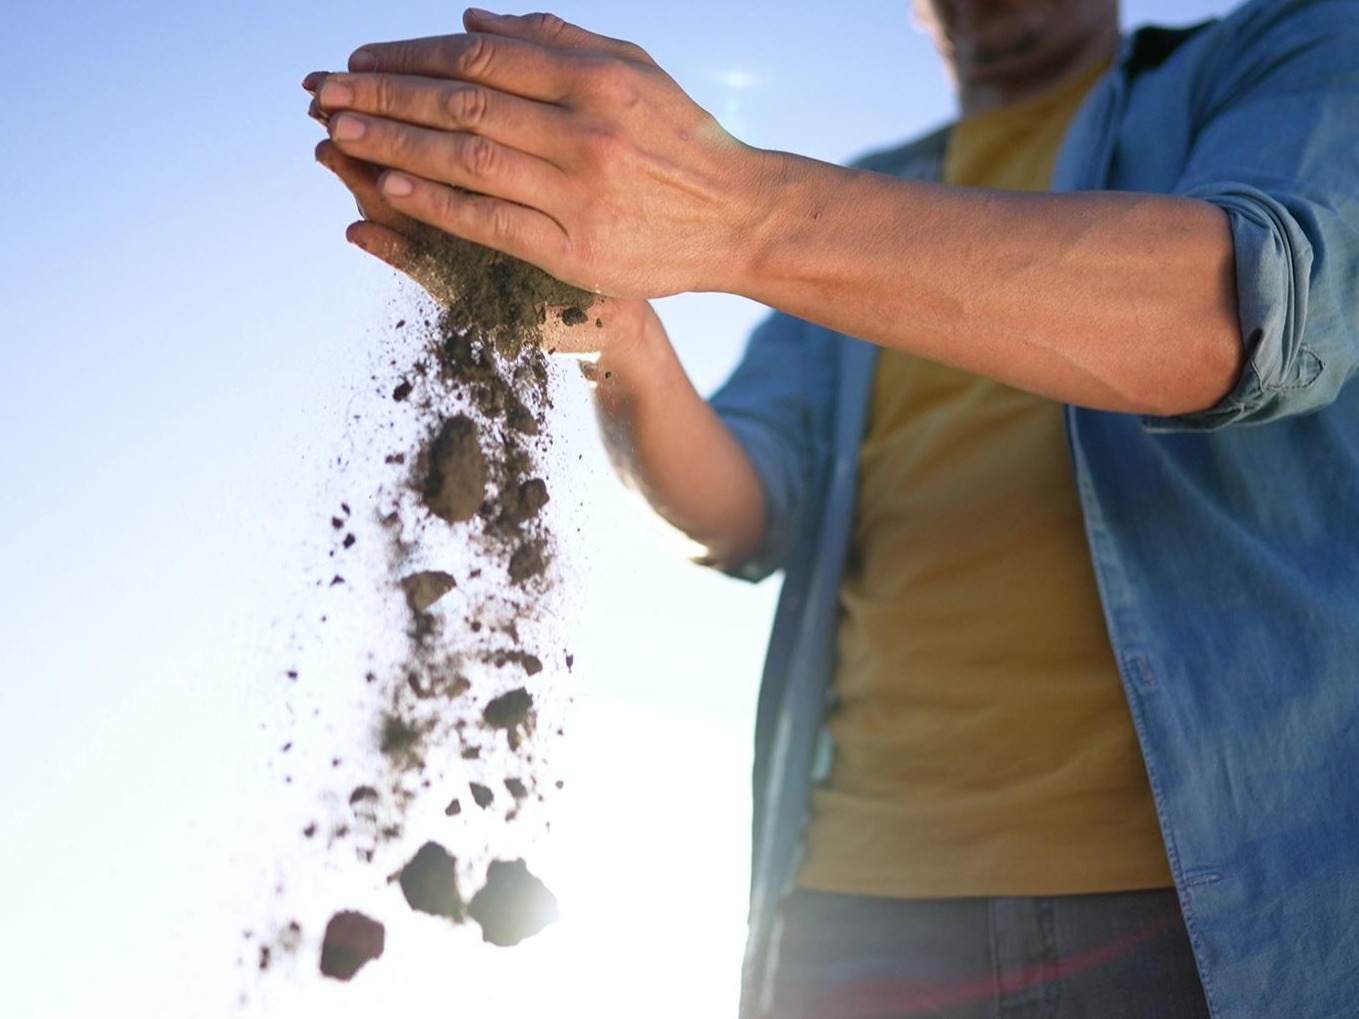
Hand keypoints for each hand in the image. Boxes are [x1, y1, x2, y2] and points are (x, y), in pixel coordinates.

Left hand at [304, 9, 772, 299]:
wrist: (739, 218)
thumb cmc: (682, 139)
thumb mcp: (632, 69)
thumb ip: (557, 41)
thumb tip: (475, 23)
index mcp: (592, 76)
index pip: (477, 59)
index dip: (408, 56)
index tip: (360, 60)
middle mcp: (582, 129)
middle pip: (459, 103)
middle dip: (382, 96)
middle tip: (323, 92)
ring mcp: (577, 192)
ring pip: (465, 161)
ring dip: (393, 146)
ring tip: (338, 135)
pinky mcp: (576, 250)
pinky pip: (491, 224)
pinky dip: (437, 204)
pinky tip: (390, 189)